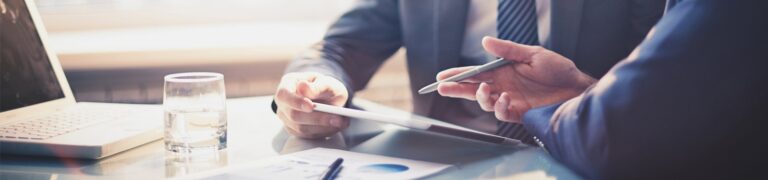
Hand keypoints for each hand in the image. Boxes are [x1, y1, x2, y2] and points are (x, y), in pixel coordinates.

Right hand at [274, 72, 349, 138]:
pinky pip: (308, 135)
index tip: (311, 106)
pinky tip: (336, 126)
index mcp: (287, 84)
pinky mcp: (295, 130)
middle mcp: (283, 103)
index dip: (296, 102)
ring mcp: (287, 118)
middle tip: (338, 119)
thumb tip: (303, 88)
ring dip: (323, 127)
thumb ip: (317, 86)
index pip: (283, 95)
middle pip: (293, 115)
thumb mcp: (326, 82)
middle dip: (317, 118)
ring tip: (342, 122)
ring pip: (301, 128)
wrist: (327, 97)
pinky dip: (324, 132)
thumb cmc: (325, 87)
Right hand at [436, 37, 595, 122]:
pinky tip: (504, 98)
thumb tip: (485, 42)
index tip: (442, 76)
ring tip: (483, 89)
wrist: (577, 88)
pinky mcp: (519, 113)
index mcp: (503, 71)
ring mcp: (510, 100)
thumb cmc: (558, 70)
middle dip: (457, 89)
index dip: (458, 75)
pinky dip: (499, 106)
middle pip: (473, 89)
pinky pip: (502, 113)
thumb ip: (507, 50)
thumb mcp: (532, 54)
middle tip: (442, 88)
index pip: (475, 73)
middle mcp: (503, 86)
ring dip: (480, 97)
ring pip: (485, 102)